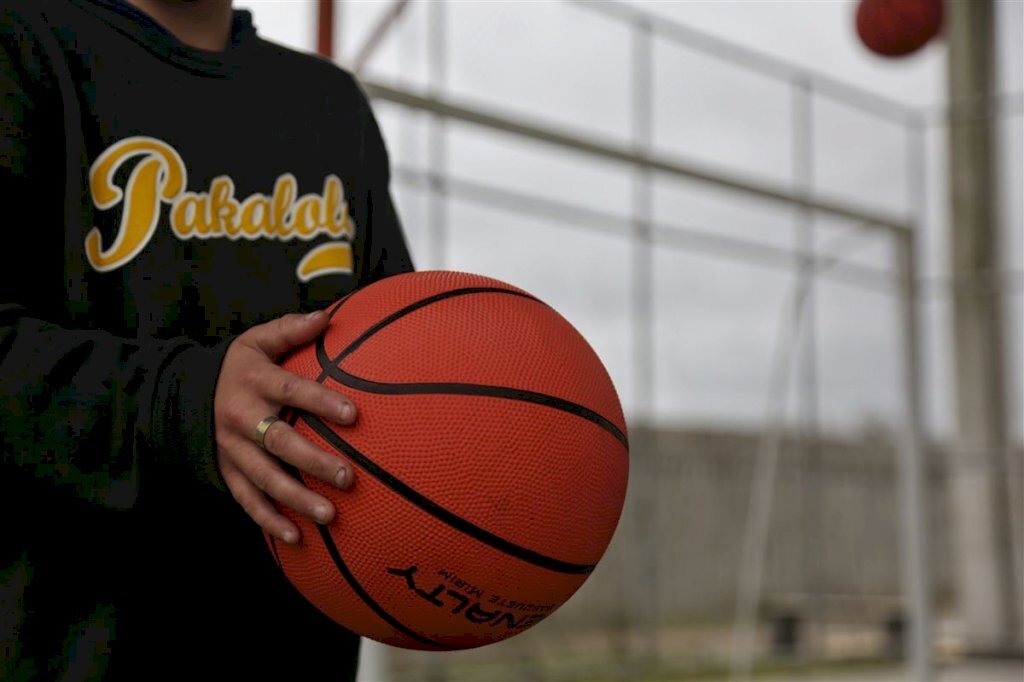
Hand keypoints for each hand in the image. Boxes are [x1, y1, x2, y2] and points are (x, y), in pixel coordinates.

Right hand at [214, 310, 354, 544]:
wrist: (186, 394)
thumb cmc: (241, 366)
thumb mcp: (257, 340)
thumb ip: (290, 330)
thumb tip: (326, 317)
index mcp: (254, 381)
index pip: (291, 391)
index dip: (320, 401)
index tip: (353, 414)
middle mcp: (241, 417)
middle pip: (279, 441)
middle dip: (312, 460)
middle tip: (347, 476)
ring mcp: (232, 449)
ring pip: (264, 478)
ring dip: (296, 499)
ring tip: (330, 515)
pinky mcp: (227, 472)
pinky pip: (247, 500)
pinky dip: (269, 521)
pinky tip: (296, 539)